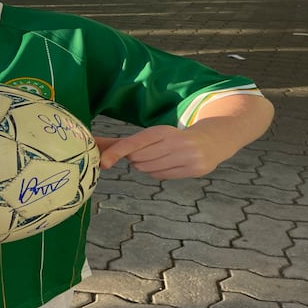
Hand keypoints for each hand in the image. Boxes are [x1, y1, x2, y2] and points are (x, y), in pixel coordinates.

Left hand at [95, 126, 221, 179]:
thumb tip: (96, 144)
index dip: (117, 152)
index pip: (134, 142)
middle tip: (146, 153)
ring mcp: (186, 157)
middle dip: (135, 159)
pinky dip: (158, 172)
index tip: (103, 162)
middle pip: (138, 159)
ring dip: (146, 167)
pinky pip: (161, 176)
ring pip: (149, 169)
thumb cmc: (173, 138)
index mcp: (162, 131)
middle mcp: (174, 142)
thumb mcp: (154, 135)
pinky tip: (168, 164)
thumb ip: (126, 142)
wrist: (211, 141)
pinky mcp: (194, 170)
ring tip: (159, 158)